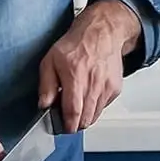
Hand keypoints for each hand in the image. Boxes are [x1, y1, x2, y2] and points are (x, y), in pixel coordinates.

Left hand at [38, 0, 141, 132]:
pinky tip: (89, 95)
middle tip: (67, 118)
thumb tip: (44, 104)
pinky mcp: (115, 88)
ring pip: (95, 115)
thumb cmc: (76, 44)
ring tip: (77, 105)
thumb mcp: (51, 59)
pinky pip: (104, 107)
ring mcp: (106, 86)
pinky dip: (95, 107)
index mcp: (75, 75)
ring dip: (85, 116)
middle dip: (75, 124)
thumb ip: (45, 84)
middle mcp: (93, 83)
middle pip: (85, 118)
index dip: (67, 125)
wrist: (102, 32)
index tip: (63, 128)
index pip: (73, 111)